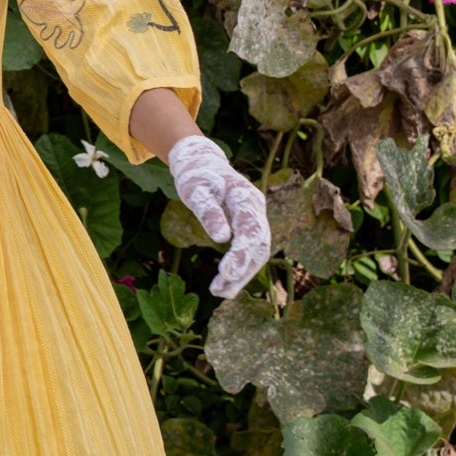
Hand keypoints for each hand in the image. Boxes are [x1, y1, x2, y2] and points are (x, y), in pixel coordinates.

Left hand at [166, 136, 269, 300]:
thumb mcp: (196, 190)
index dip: (241, 253)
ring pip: (259, 252)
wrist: (204, 163)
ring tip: (219, 292)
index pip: (250, 229)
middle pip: (259, 245)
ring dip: (242, 275)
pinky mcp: (250, 226)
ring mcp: (256, 217)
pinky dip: (241, 269)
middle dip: (242, 270)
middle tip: (219, 290)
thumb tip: (221, 238)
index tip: (226, 274)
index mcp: (245, 196)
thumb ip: (209, 212)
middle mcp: (257, 208)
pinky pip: (252, 251)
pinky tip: (226, 285)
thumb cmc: (197, 176)